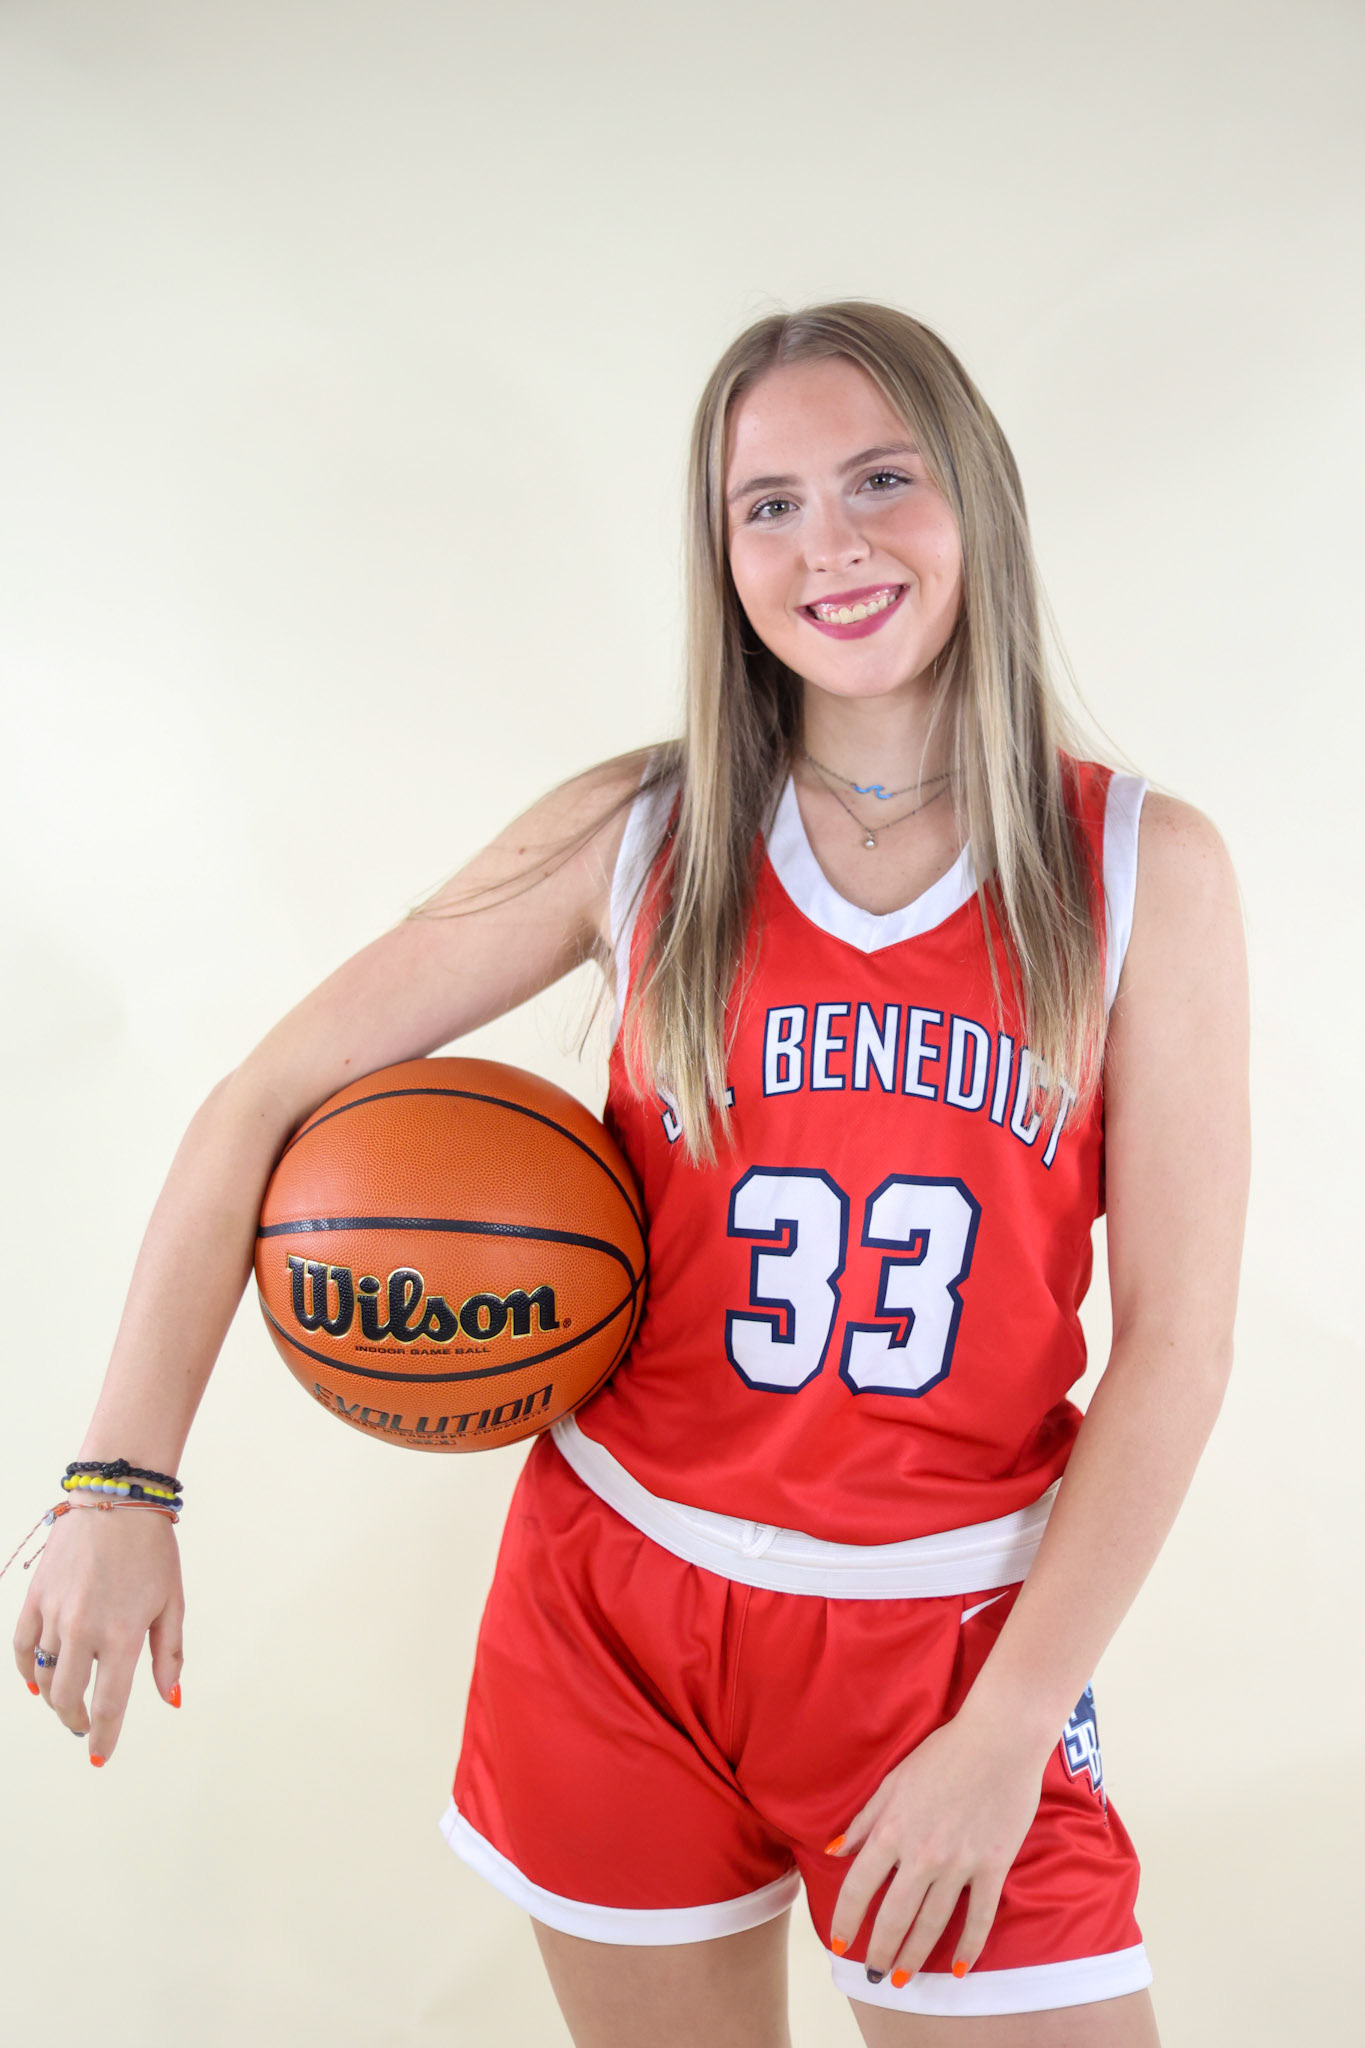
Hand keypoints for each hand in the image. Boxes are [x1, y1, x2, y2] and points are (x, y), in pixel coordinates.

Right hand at [12, 1506, 183, 1760]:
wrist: (117, 1499)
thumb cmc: (153, 1551)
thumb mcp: (172, 1603)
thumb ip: (169, 1655)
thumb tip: (170, 1699)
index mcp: (124, 1635)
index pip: (108, 1705)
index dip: (104, 1738)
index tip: (100, 1759)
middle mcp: (85, 1630)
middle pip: (69, 1697)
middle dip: (77, 1720)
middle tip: (85, 1726)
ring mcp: (55, 1614)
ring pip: (44, 1675)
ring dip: (54, 1697)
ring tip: (67, 1703)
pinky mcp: (36, 1597)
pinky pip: (22, 1646)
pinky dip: (26, 1670)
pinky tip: (35, 1681)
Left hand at [827, 1711, 1047, 1983]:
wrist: (999, 1739)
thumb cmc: (943, 1753)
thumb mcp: (892, 1780)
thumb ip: (864, 1820)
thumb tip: (834, 1850)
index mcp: (892, 1831)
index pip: (858, 1888)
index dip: (845, 1919)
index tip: (838, 1941)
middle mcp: (922, 1854)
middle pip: (894, 1917)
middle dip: (879, 1952)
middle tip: (872, 1976)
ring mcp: (959, 1864)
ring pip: (932, 1924)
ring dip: (914, 1956)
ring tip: (903, 1980)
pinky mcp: (993, 1866)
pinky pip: (980, 1916)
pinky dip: (969, 1947)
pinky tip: (958, 1969)